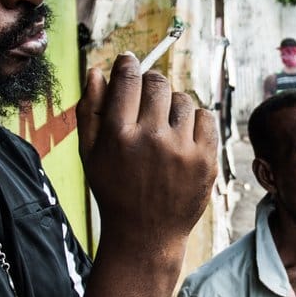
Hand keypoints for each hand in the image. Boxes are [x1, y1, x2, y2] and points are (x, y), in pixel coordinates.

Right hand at [76, 54, 217, 250]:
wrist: (146, 235)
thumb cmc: (114, 190)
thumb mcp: (89, 154)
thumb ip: (89, 110)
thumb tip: (96, 71)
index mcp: (119, 135)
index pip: (128, 79)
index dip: (128, 64)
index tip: (129, 62)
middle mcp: (151, 138)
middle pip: (157, 82)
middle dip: (150, 83)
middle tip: (146, 94)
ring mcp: (182, 149)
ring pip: (182, 99)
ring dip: (172, 105)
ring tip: (163, 125)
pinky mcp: (206, 160)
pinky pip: (206, 117)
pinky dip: (194, 121)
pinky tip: (182, 136)